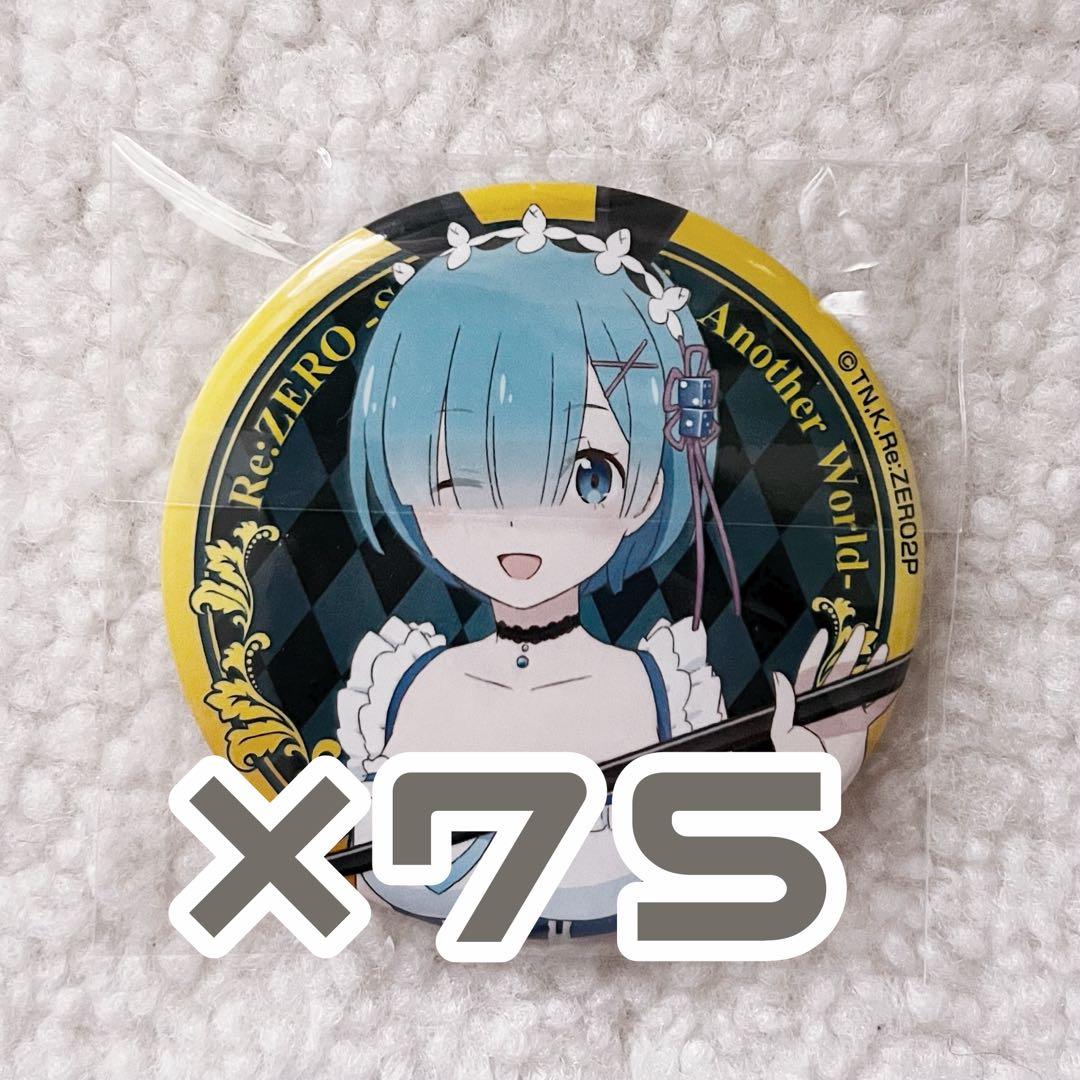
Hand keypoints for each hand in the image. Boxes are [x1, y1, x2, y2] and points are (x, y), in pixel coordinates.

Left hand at [770, 625, 897, 787]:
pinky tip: (892, 678)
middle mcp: (826, 703)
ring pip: (860, 684)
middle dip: (850, 650)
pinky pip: (875, 707)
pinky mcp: (859, 726)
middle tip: (859, 631)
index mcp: (806, 702)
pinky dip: (885, 694)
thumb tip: (779, 675)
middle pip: (840, 670)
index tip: (824, 634)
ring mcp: (844, 713)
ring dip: (870, 666)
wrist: (816, 784)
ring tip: (881, 648)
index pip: (812, 670)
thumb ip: (785, 703)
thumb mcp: (784, 731)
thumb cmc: (795, 760)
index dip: (817, 652)